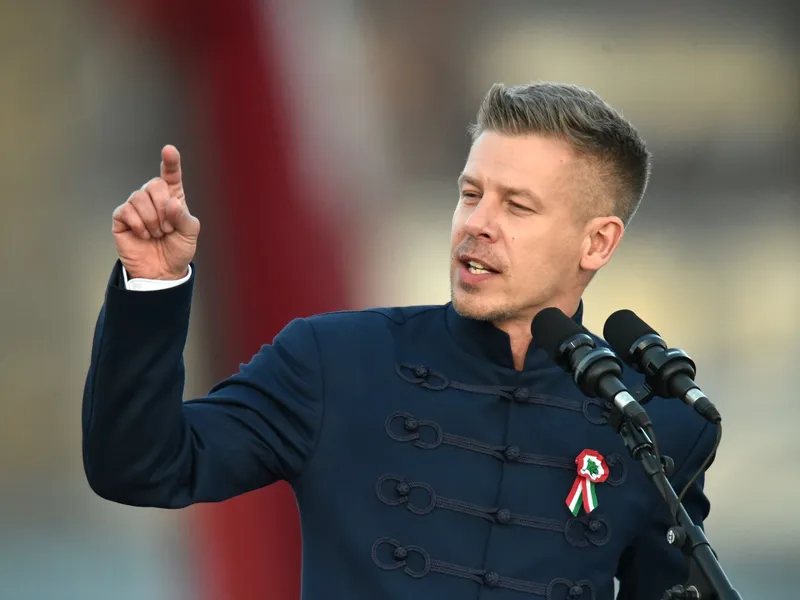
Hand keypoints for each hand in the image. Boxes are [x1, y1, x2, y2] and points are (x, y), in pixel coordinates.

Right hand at [112, 145, 199, 279]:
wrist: (162, 272)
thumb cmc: (178, 250)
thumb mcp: (190, 233)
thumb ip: (184, 216)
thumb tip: (171, 203)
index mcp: (173, 197)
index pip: (171, 174)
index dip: (170, 162)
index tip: (169, 150)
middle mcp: (153, 198)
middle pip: (154, 185)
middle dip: (164, 209)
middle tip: (168, 229)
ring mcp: (136, 207)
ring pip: (139, 197)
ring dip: (152, 220)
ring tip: (157, 234)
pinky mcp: (121, 218)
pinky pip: (126, 211)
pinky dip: (139, 224)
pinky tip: (143, 235)